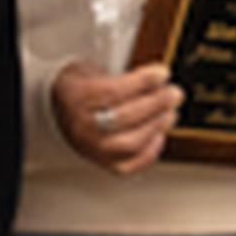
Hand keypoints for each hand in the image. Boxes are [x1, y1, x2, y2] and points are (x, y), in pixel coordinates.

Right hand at [55, 60, 182, 175]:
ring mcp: (93, 149)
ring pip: (130, 143)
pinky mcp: (104, 164)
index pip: (113, 92)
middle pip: (124, 118)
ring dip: (157, 126)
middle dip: (156, 103)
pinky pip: (130, 165)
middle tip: (174, 93)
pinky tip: (159, 135)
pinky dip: (150, 152)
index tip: (162, 73)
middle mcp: (83, 127)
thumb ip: (121, 74)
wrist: (61, 110)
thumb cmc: (84, 88)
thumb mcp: (92, 70)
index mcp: (77, 98)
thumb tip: (159, 77)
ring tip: (170, 112)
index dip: (142, 82)